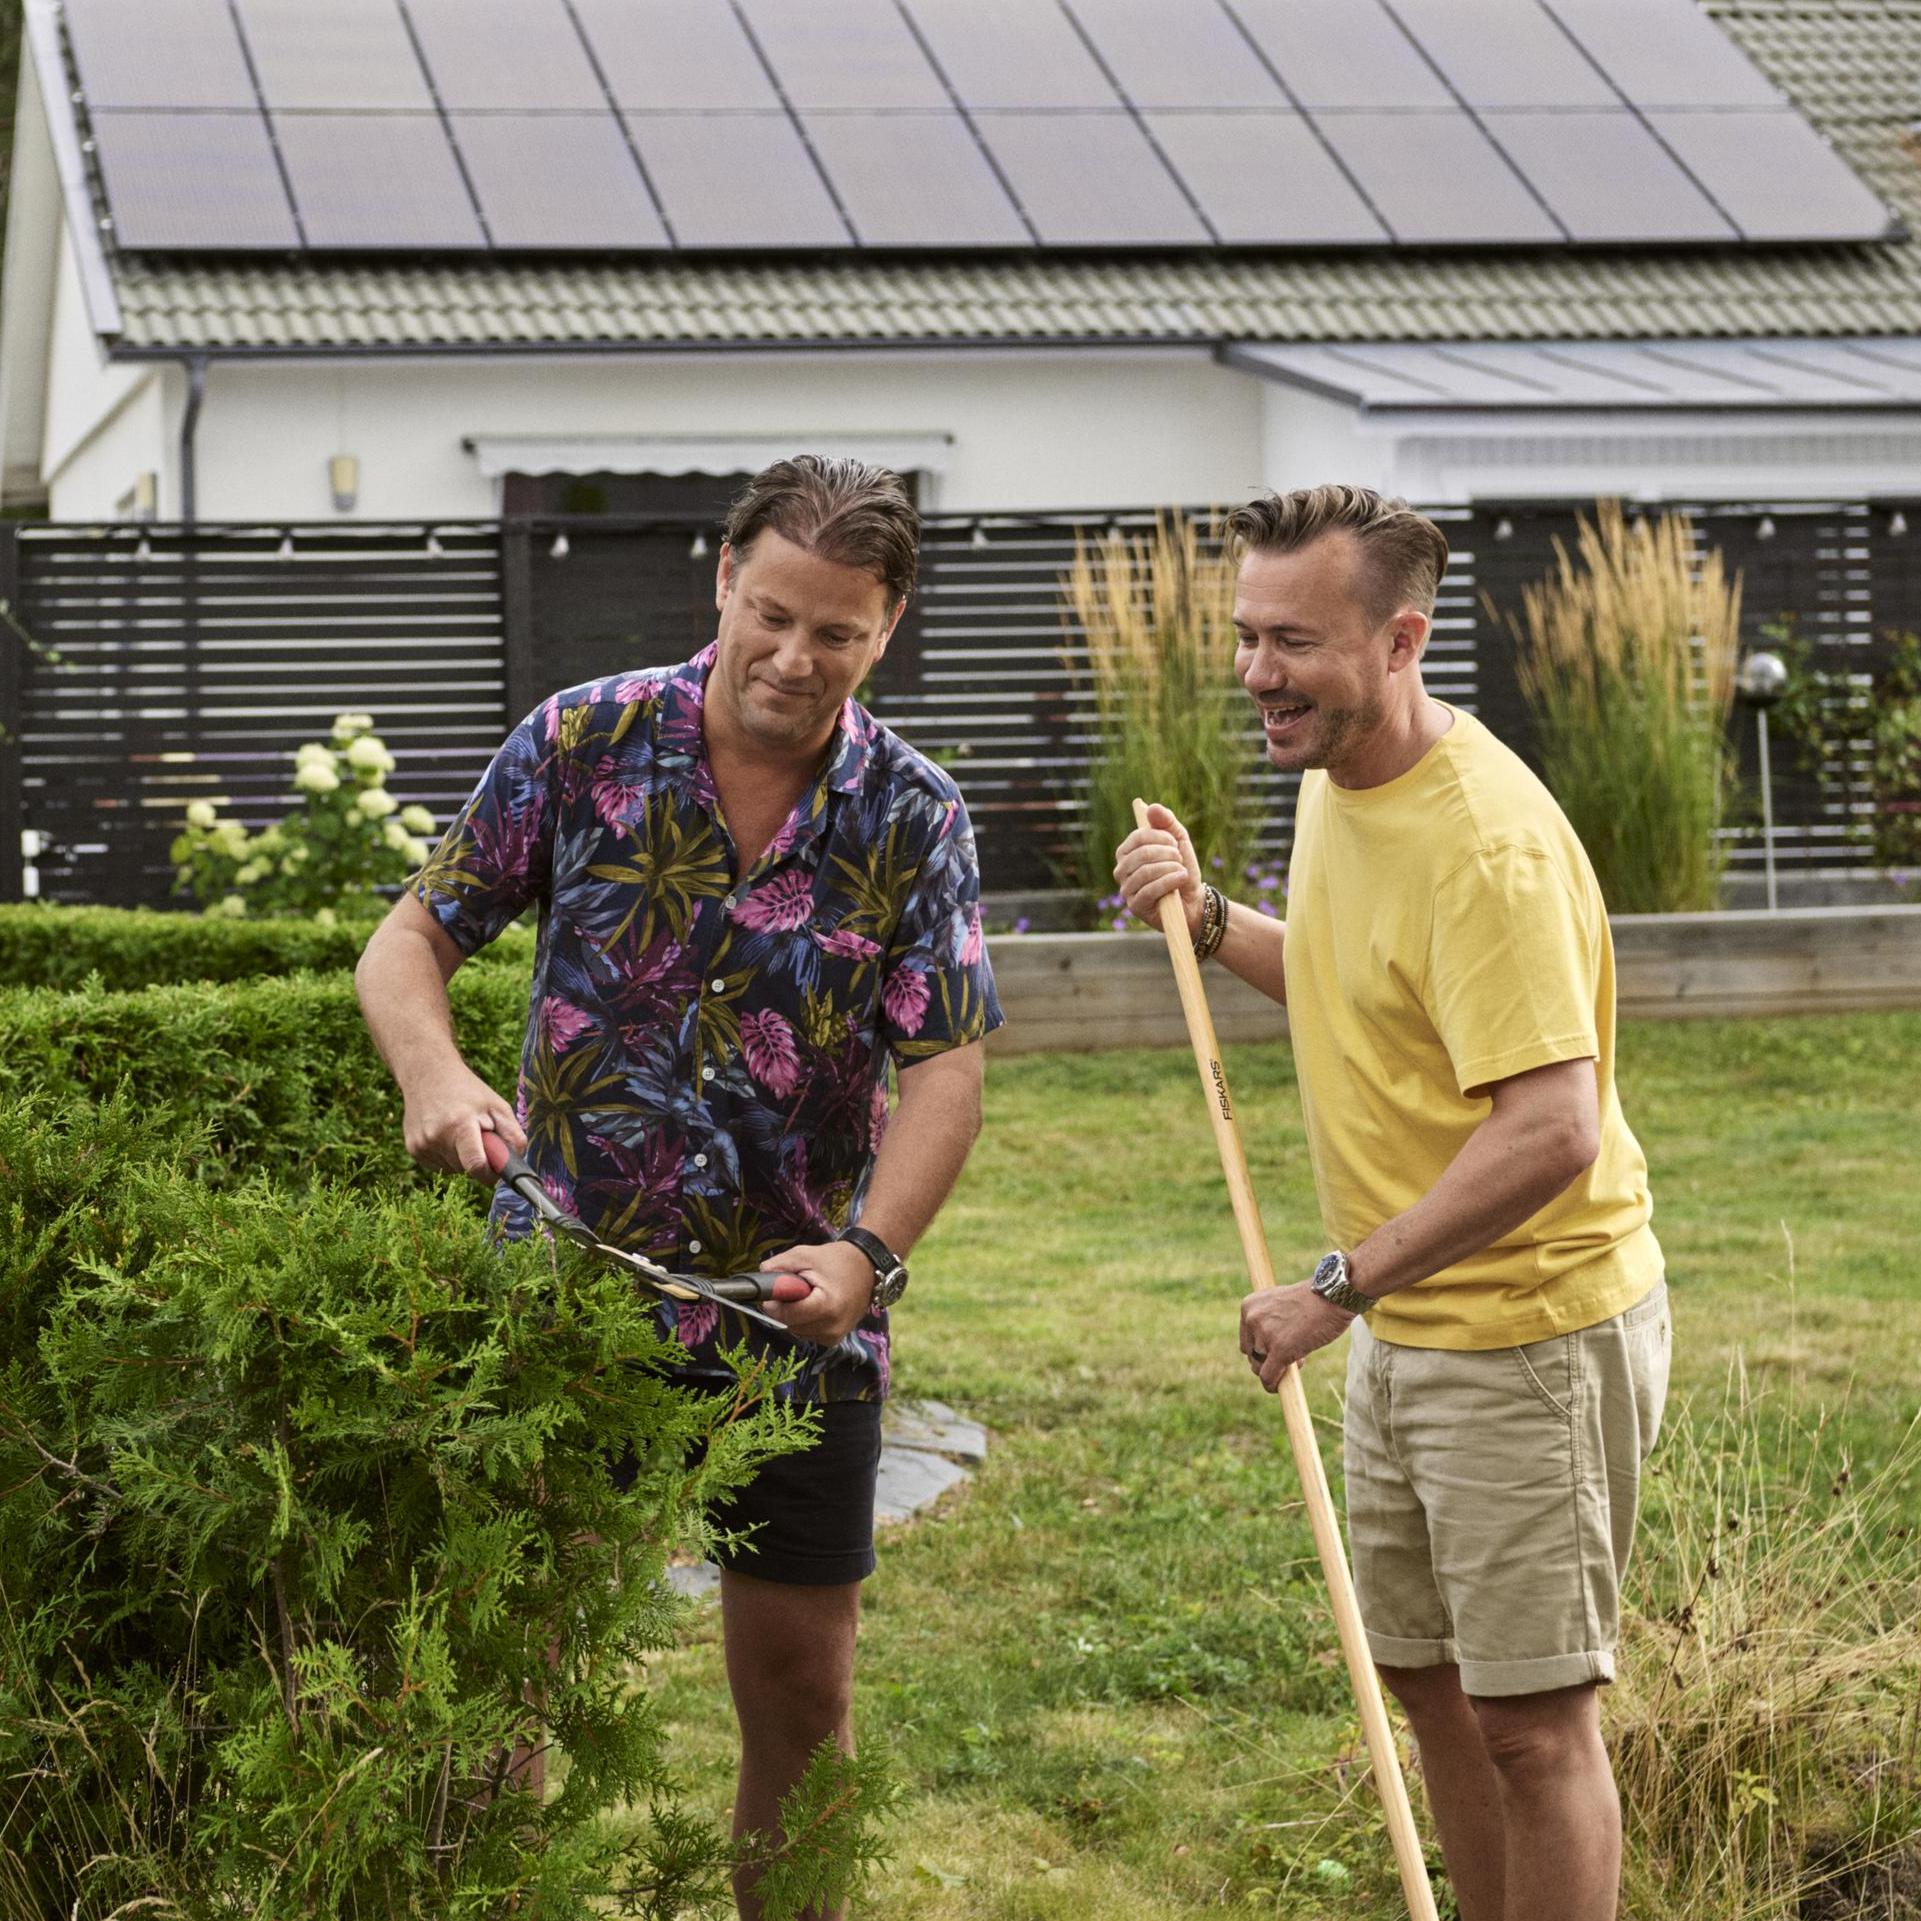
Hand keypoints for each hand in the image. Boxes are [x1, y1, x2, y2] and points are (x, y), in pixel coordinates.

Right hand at [400, 1060, 526, 1181]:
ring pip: (453, 1169)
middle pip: (466, 1169)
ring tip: (459, 1131)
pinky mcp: (412, 1149)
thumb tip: (518, 1161)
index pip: (476, 1166)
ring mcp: (421, 1144)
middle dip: (478, 1159)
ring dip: (462, 1158)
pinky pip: (439, 1166)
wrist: (427, 1075)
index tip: (497, 1170)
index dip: (490, 1174)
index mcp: (459, 1124)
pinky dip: (447, 1156)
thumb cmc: (468, 1090)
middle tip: (478, 1135)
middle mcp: (436, 1136)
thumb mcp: (496, 1105)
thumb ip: (512, 1134)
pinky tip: (446, 1135)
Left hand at [759, 1239, 877, 1344]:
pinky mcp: (835, 1339)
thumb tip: (760, 1276)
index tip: (773, 1294)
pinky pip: (807, 1333)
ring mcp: (835, 1336)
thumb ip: (779, 1265)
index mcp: (826, 1306)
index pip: (786, 1316)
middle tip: (791, 1290)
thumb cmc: (836, 1260)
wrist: (867, 1268)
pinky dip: (804, 1321)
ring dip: (794, 1316)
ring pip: (796, 1331)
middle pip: (789, 1325)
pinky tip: (814, 1306)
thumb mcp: (805, 1255)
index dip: (774, 1305)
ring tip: (807, 1296)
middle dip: (784, 1309)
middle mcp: (832, 1327)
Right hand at [1113, 802, 1203, 938]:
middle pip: (1142, 853)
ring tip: (1182, 871)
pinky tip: (1181, 878)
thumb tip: (1150, 807)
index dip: (1160, 837)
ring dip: (1171, 868)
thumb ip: (1166, 822)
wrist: (1192, 900)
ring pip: (1146, 871)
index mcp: (1127, 852)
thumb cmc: (1181, 869)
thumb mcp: (1178, 841)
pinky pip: (1150, 889)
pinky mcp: (1135, 906)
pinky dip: (1170, 881)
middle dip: (1168, 854)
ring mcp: (1126, 889)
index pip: (1138, 837)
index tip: (1175, 843)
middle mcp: (1121, 870)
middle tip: (1179, 859)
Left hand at [1239, 1281, 1354, 1393]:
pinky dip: (1272, 1386)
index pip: (1247, 1338)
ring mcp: (1264, 1335)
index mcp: (1249, 1306)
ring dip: (1278, 1368)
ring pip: (1260, 1366)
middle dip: (1268, 1359)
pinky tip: (1279, 1388)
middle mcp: (1251, 1319)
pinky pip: (1267, 1377)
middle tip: (1292, 1353)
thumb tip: (1264, 1355)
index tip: (1279, 1346)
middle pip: (1251, 1353)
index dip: (1263, 1347)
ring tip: (1300, 1355)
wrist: (1333, 1296)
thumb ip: (1268, 1323)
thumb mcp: (1280, 1304)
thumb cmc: (1313, 1299)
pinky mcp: (1279, 1350)